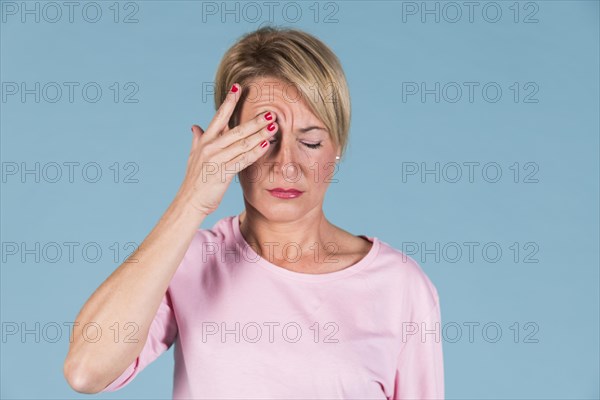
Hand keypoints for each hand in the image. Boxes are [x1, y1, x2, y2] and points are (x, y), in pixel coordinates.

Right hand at [176, 83, 277, 215]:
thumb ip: (197, 140)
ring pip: (241, 143)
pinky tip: (266, 145)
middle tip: (270, 112)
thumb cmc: (195, 181)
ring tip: (273, 126)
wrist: (189, 202)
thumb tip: (194, 126)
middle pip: (236, 130)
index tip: (238, 87)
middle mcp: (209, 147)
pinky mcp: (222, 172)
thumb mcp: (194, 157)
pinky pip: (242, 159)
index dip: (228, 101)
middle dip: (254, 121)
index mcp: (204, 141)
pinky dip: (255, 152)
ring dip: (259, 134)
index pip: (219, 117)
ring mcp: (215, 159)